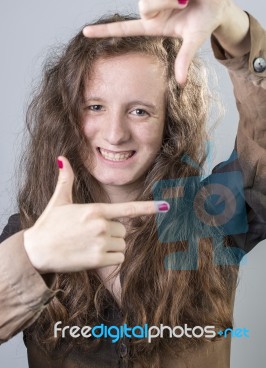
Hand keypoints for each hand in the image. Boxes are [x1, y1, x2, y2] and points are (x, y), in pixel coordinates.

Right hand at [23, 156, 167, 273]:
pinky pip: (118, 258)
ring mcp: (100, 243)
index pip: (128, 208)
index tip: (165, 206)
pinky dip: (110, 259)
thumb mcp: (58, 200)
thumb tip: (62, 158)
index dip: (149, 207)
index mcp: (95, 210)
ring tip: (90, 245)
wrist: (36, 251)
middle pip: (124, 230)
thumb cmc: (48, 225)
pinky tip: (92, 256)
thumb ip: (65, 179)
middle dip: (113, 233)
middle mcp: (101, 225)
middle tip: (92, 235)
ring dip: (112, 246)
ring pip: (122, 245)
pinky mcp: (97, 260)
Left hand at [83, 0, 249, 84]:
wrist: (216, 3)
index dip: (104, 31)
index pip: (124, 29)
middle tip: (182, 4)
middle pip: (141, 5)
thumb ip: (184, 60)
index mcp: (154, 28)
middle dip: (163, 2)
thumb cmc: (205, 24)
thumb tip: (180, 83)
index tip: (84, 33)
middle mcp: (151, 12)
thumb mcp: (193, 41)